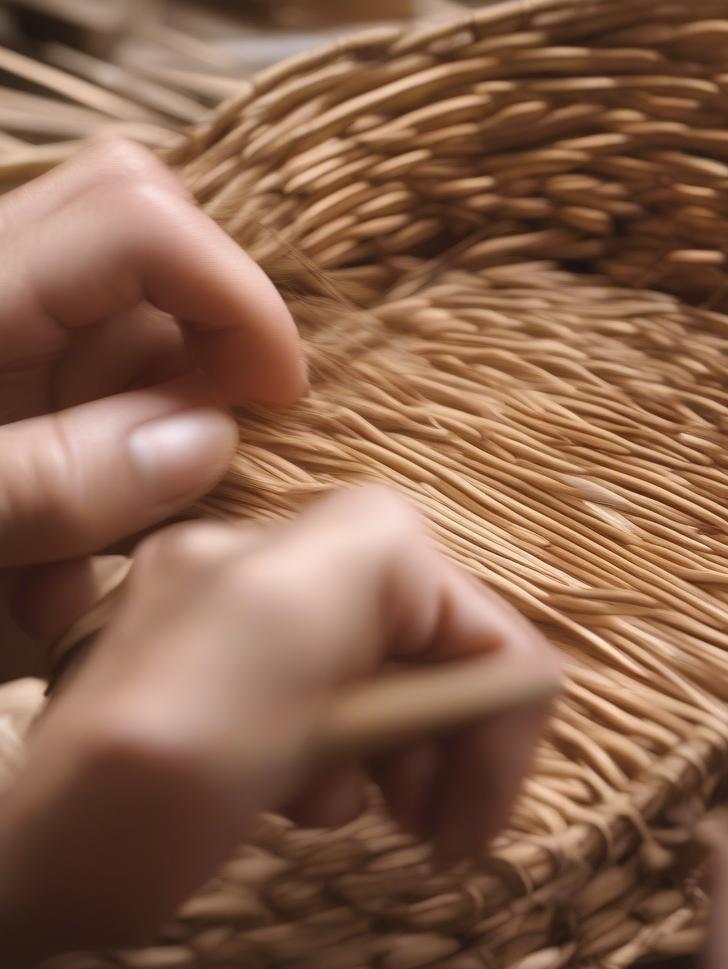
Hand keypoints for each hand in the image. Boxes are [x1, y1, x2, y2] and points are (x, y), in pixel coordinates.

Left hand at [0, 139, 303, 675]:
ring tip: (76, 572)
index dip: (232, 293)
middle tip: (200, 461)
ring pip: (126, 344)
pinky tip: (42, 580)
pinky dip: (96, 492)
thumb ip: (58, 479)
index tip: (277, 394)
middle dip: (197, 362)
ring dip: (143, 455)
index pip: (136, 221)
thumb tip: (211, 438)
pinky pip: (85, 409)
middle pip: (144, 259)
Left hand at [0, 486, 556, 968]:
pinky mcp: (234, 660)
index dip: (491, 689)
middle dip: (453, 722)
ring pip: (390, 659)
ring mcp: (244, 610)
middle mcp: (259, 565)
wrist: (30, 872)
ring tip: (390, 813)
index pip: (450, 592)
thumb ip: (353, 611)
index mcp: (275, 565)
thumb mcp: (220, 705)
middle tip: (446, 822)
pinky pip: (341, 688)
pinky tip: (320, 795)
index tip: (482, 802)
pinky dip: (359, 747)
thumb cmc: (117, 815)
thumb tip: (496, 630)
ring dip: (410, 741)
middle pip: (425, 625)